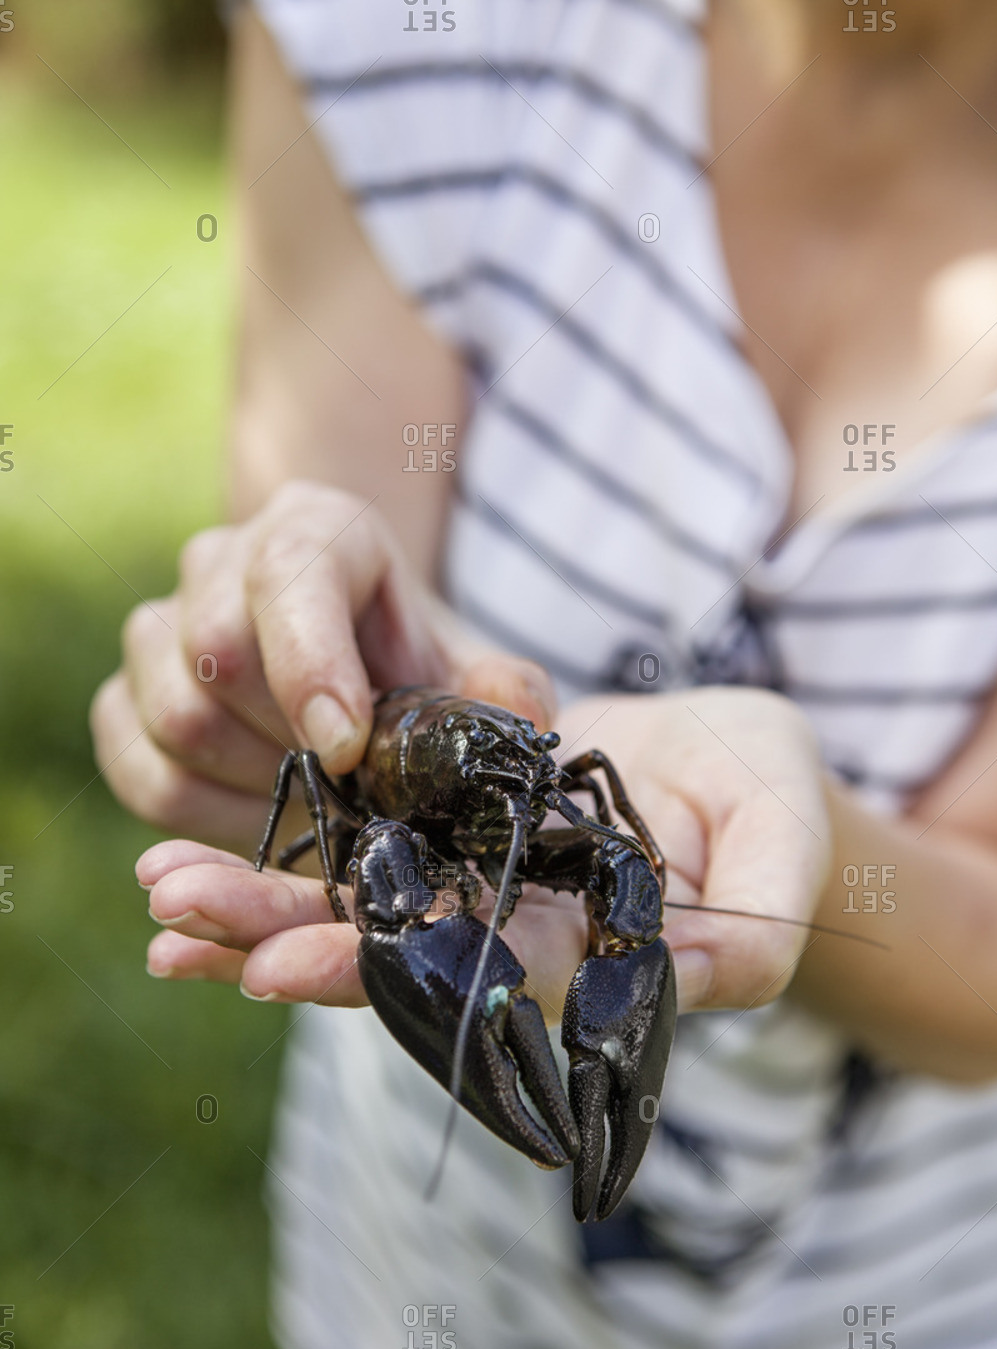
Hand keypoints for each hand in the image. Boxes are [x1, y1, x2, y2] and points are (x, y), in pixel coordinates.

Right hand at [91, 481, 554, 851]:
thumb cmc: (413, 676)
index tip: (347, 749)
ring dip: (251, 783)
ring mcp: (156, 629)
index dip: (310, 666)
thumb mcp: (470, 676)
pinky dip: (203, 818)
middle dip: (288, 741)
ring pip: (173, 715)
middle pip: (216, 651)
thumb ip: (503, 692)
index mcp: (312, 529)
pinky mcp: (121, 701)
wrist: (355, 688)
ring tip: (316, 802)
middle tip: (348, 788)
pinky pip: (138, 770)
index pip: (285, 574)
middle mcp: (219, 561)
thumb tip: (522, 711)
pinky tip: (264, 819)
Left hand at [137, 687, 831, 1016]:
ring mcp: (473, 883)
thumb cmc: (772, 804)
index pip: (470, 973)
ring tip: (160, 889)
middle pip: (383, 945)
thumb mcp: (786, 841)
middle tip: (175, 918)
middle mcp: (509, 931)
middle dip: (278, 934)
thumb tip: (704, 978)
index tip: (272, 971)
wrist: (732, 768)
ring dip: (255, 901)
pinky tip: (193, 869)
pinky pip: (357, 851)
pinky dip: (281, 861)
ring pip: (355, 902)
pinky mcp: (449, 832)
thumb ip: (758, 919)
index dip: (377, 973)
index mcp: (582, 948)